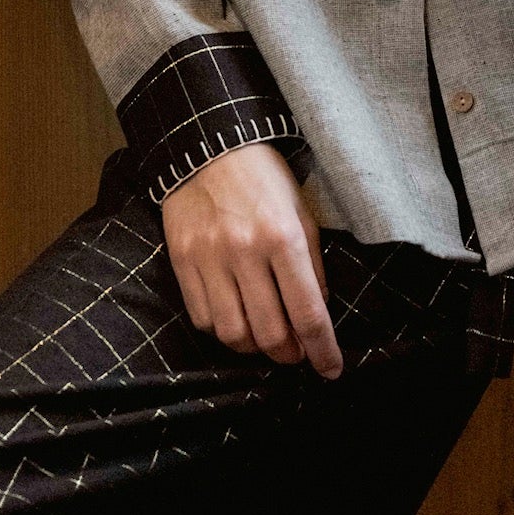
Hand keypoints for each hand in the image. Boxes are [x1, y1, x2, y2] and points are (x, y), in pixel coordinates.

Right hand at [161, 143, 343, 378]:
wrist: (208, 144)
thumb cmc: (263, 178)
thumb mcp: (301, 211)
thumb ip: (312, 263)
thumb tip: (316, 314)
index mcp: (283, 236)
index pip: (308, 312)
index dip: (323, 350)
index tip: (331, 370)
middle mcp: (246, 251)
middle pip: (270, 334)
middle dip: (289, 355)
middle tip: (296, 354)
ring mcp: (210, 258)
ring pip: (233, 335)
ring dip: (254, 348)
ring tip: (265, 339)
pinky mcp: (182, 261)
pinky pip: (202, 318)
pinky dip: (222, 330)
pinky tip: (235, 317)